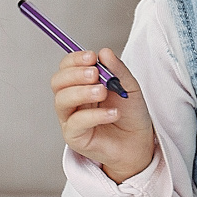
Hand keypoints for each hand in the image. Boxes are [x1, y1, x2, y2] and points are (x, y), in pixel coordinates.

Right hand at [52, 48, 157, 184]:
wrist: (139, 144)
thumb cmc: (131, 116)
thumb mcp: (129, 87)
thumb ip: (117, 70)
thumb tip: (104, 52)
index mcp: (81, 85)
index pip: (67, 67)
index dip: (75, 60)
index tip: (92, 57)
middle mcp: (72, 101)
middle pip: (58, 82)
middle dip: (75, 74)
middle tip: (95, 74)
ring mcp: (70, 119)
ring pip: (62, 100)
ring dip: (81, 92)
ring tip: (102, 91)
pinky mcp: (74, 137)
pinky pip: (76, 122)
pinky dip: (94, 115)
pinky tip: (112, 113)